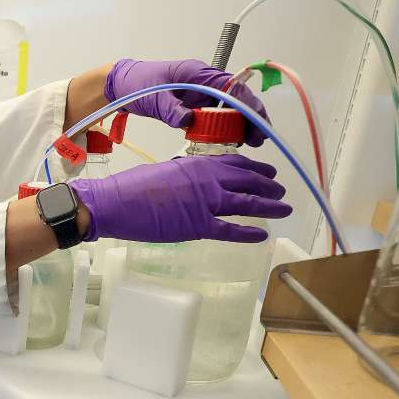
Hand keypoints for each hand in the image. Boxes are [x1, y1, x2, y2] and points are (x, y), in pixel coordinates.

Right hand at [71, 155, 290, 242]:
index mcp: (198, 163)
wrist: (116, 202)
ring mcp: (206, 203)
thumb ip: (185, 175)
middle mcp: (208, 180)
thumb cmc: (132, 187)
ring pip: (248, 203)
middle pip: (248, 181)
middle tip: (281, 191)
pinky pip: (232, 230)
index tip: (267, 172)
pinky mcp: (199, 226)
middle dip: (269, 186)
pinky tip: (262, 235)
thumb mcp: (165, 171)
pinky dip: (249, 233)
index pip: (236, 163)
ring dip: (269, 206)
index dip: (256, 167)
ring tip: (283, 209)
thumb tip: (192, 185)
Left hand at [105, 59, 268, 145]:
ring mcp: (200, 93)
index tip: (258, 121)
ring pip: (228, 108)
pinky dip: (222, 128)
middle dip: (249, 117)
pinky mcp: (194, 104)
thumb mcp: (153, 97)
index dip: (248, 103)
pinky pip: (214, 116)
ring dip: (238, 125)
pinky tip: (227, 141)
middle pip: (235, 98)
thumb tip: (188, 122)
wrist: (122, 85)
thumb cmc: (137, 84)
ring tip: (247, 143)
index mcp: (198, 73)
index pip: (232, 86)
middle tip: (257, 139)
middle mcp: (204, 81)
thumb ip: (170, 109)